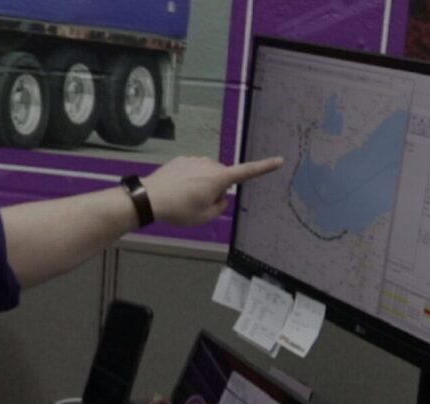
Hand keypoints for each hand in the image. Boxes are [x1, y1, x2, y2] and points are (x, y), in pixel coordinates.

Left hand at [141, 156, 283, 226]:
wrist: (150, 197)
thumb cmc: (180, 209)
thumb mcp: (205, 217)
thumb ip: (219, 207)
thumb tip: (221, 198)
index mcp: (220, 178)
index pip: (247, 172)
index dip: (264, 167)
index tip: (279, 160)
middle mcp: (210, 164)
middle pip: (223, 177)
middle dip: (216, 189)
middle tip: (199, 204)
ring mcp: (195, 160)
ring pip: (207, 174)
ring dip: (202, 184)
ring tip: (185, 198)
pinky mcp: (183, 159)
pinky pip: (194, 170)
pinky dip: (190, 179)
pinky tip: (177, 189)